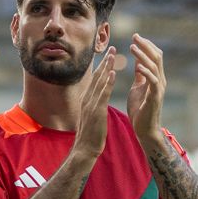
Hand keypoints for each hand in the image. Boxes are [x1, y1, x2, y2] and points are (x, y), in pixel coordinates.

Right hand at [72, 46, 117, 161]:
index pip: (95, 80)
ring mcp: (91, 105)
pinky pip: (103, 94)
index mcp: (87, 100)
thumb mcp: (91, 118)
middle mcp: (87, 99)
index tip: (107, 56)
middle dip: (104, 62)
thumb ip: (93, 107)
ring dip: (106, 67)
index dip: (101, 67)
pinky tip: (112, 73)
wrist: (84, 150)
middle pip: (97, 77)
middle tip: (111, 48)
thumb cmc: (90, 136)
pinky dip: (107, 82)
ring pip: (100, 82)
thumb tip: (97, 102)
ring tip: (113, 55)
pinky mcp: (96, 111)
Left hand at [128, 34, 165, 145]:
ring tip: (133, 47)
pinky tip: (138, 66)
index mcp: (155, 77)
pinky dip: (146, 72)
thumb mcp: (138, 87)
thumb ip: (140, 74)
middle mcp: (160, 80)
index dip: (146, 45)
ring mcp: (159, 88)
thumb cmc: (140, 110)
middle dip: (146, 45)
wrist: (144, 129)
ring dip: (143, 55)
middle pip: (157, 57)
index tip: (136, 36)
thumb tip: (137, 60)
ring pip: (154, 66)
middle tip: (135, 36)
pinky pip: (153, 81)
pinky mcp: (155, 97)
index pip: (154, 56)